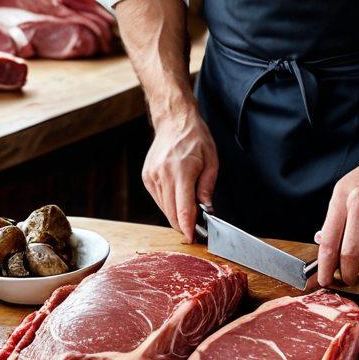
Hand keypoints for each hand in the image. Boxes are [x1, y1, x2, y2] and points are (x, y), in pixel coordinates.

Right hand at [141, 106, 218, 242]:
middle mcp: (163, 175)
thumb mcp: (211, 161)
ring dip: (176, 214)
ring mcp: (152, 176)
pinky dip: (168, 203)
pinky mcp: (147, 177)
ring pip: (164, 208)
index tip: (193, 238)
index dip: (188, 227)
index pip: (183, 208)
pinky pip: (158, 199)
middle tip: (196, 228)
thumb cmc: (195, 138)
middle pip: (171, 212)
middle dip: (183, 225)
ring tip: (190, 208)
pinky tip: (178, 195)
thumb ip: (207, 187)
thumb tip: (206, 210)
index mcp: (181, 171)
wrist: (174, 121)